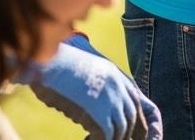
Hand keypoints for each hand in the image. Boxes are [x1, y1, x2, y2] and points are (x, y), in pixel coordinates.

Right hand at [23, 32, 161, 139]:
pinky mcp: (101, 116)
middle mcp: (119, 88)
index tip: (146, 134)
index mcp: (116, 75)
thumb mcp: (80, 68)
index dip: (142, 120)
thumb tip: (85, 96)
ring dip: (111, 138)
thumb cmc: (54, 63)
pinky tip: (86, 139)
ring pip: (122, 130)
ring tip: (91, 138)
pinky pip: (108, 137)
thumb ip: (91, 81)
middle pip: (133, 118)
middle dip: (130, 134)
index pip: (138, 102)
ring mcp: (112, 102)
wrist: (48, 62)